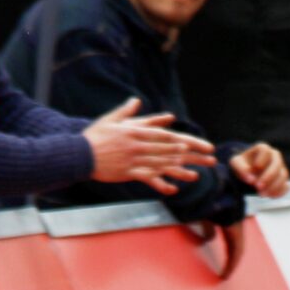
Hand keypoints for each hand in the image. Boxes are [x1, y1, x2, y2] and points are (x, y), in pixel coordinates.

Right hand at [84, 97, 213, 191]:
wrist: (79, 153)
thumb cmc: (95, 136)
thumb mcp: (111, 119)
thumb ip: (127, 111)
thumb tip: (136, 100)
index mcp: (137, 131)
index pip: (167, 136)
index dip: (187, 141)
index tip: (200, 145)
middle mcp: (139, 145)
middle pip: (170, 150)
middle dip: (193, 155)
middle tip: (210, 159)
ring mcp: (135, 160)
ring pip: (163, 165)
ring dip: (181, 170)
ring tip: (198, 175)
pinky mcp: (128, 173)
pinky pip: (148, 179)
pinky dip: (161, 184)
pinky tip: (173, 189)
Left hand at [229, 142, 288, 198]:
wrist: (248, 173)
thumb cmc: (242, 165)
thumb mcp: (236, 163)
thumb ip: (241, 168)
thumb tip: (250, 180)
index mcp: (263, 149)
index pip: (265, 150)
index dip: (261, 159)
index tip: (255, 168)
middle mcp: (274, 156)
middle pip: (277, 164)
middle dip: (268, 176)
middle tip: (258, 187)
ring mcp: (281, 168)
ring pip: (283, 176)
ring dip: (273, 186)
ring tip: (262, 194)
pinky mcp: (283, 180)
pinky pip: (286, 186)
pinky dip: (279, 192)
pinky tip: (270, 196)